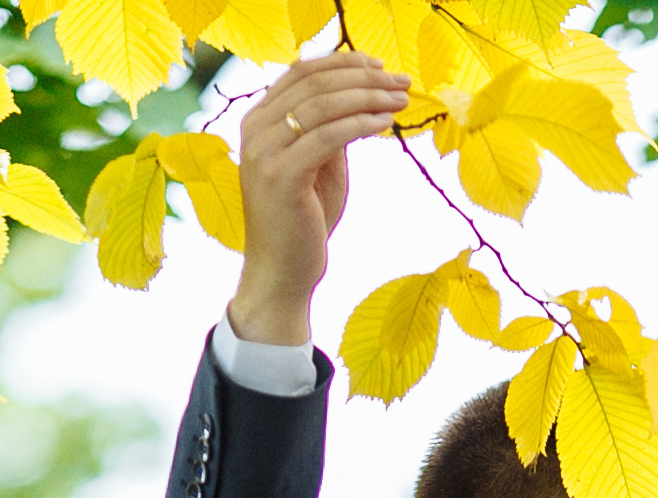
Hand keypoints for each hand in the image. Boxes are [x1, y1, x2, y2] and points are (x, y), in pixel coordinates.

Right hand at [227, 52, 410, 345]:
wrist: (282, 274)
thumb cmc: (304, 222)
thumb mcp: (321, 166)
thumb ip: (331, 130)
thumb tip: (362, 95)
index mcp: (259, 121)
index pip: (301, 72)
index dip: (343, 62)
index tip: (380, 66)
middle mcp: (255, 130)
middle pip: (314, 82)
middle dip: (364, 77)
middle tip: (402, 81)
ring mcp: (263, 152)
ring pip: (323, 104)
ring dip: (368, 96)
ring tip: (401, 99)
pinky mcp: (280, 175)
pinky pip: (327, 136)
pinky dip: (360, 123)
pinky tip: (385, 122)